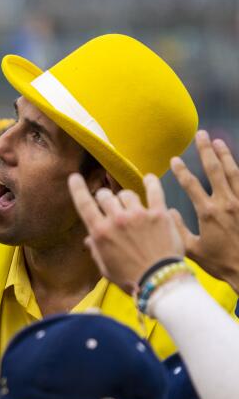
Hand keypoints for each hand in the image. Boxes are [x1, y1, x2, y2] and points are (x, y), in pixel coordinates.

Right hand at [69, 172, 182, 292]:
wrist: (160, 281)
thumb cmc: (130, 279)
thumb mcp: (105, 268)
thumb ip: (96, 250)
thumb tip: (89, 240)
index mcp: (100, 232)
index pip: (84, 203)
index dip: (77, 188)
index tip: (74, 177)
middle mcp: (117, 220)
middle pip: (105, 196)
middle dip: (104, 198)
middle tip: (108, 203)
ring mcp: (138, 215)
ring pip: (126, 194)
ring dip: (125, 198)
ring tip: (129, 204)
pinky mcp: (159, 215)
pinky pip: (155, 191)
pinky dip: (152, 183)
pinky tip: (150, 178)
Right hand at [169, 131, 238, 288]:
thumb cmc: (221, 262)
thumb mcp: (192, 250)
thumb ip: (177, 229)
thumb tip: (167, 212)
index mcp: (208, 212)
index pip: (191, 184)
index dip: (181, 170)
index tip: (174, 159)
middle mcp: (227, 203)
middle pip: (215, 170)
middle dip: (206, 151)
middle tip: (201, 135)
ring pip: (234, 173)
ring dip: (225, 156)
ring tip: (219, 142)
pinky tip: (236, 165)